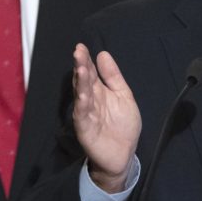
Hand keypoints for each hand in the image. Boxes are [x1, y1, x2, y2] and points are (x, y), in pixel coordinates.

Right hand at [72, 43, 141, 191]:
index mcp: (99, 91)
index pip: (91, 72)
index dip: (87, 60)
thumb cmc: (122, 125)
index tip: (82, 46)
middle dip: (81, 66)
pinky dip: (82, 105)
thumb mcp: (123, 96)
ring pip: (81, 95)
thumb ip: (114, 76)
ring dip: (80, 82)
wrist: (123, 154)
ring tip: (81, 68)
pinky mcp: (86, 129)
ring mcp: (86, 114)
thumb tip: (103, 54)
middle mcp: (90, 100)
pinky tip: (82, 94)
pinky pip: (82, 115)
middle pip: (84, 81)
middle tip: (78, 51)